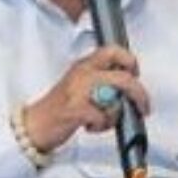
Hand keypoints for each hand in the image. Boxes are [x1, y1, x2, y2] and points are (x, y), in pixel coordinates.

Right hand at [22, 46, 150, 151]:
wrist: (35, 124)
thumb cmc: (60, 106)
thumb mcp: (79, 84)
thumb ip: (101, 80)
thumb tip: (128, 84)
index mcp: (84, 65)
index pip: (113, 50)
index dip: (130, 61)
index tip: (135, 73)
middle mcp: (82, 74)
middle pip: (123, 78)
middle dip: (139, 94)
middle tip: (143, 106)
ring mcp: (79, 91)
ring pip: (115, 99)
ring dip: (115, 114)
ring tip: (104, 118)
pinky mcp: (76, 110)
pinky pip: (102, 117)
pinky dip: (101, 126)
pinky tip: (90, 126)